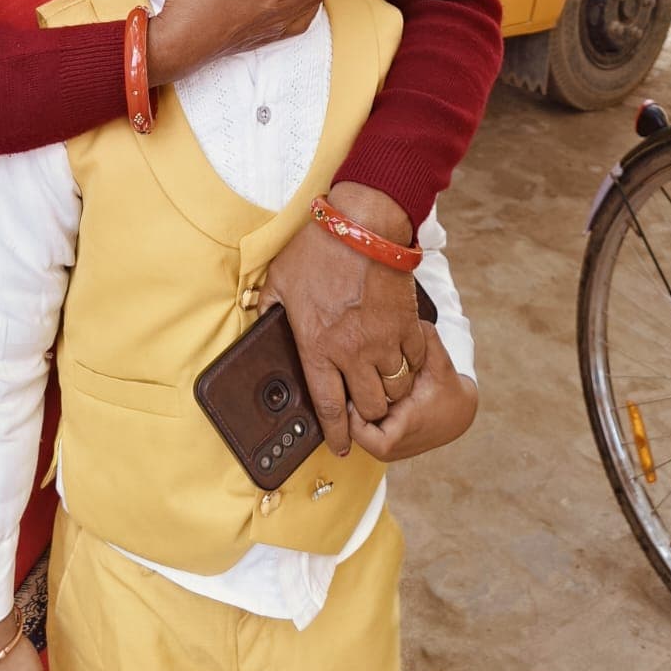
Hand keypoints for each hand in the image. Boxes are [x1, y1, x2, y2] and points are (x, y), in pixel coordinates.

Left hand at [259, 183, 425, 456]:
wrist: (362, 225)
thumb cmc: (318, 250)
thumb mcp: (278, 280)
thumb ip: (266, 308)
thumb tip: (256, 323)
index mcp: (318, 347)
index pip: (328, 407)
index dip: (336, 433)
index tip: (341, 445)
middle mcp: (353, 352)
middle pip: (368, 406)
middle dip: (366, 415)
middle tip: (362, 410)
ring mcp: (384, 341)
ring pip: (395, 389)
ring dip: (389, 393)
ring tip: (381, 386)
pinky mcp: (407, 326)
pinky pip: (414, 362)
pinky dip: (409, 366)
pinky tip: (401, 359)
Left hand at [347, 323, 477, 461]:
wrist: (458, 413)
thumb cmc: (446, 386)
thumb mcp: (439, 360)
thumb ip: (427, 338)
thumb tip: (414, 318)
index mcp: (406, 427)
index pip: (366, 436)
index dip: (354, 418)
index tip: (354, 393)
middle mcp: (396, 445)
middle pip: (354, 435)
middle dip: (348, 409)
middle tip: (347, 384)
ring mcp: (390, 449)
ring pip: (356, 434)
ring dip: (353, 412)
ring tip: (353, 387)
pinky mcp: (385, 447)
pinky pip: (362, 433)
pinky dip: (359, 415)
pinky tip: (361, 393)